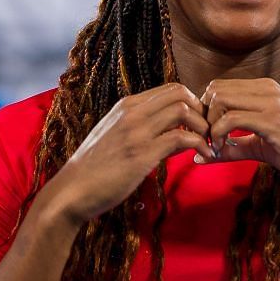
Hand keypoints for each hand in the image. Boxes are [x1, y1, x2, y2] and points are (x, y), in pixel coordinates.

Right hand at [48, 83, 215, 225]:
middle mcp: (131, 113)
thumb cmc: (95, 168)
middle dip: (202, 109)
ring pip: (183, 111)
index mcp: (127, 106)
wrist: (71, 192)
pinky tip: (204, 156)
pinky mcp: (141, 153)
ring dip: (203, 126)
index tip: (200, 121)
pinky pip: (181, 139)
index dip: (193, 102)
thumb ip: (144, 129)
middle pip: (181, 93)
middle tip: (208, 130)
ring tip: (208, 143)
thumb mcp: (117, 137)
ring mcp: (136, 132)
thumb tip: (178, 135)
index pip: (171, 88)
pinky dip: (199, 145)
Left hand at [199, 78, 279, 204]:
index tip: (209, 135)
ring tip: (217, 147)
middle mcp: (267, 89)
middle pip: (214, 89)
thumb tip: (200, 157)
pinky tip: (223, 150)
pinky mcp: (273, 120)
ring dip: (210, 126)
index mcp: (266, 89)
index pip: (219, 86)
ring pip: (219, 100)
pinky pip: (230, 119)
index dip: (206, 111)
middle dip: (204, 117)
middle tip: (209, 141)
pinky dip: (219, 136)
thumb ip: (233, 148)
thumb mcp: (261, 146)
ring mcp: (271, 103)